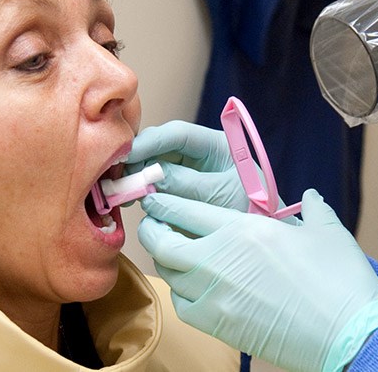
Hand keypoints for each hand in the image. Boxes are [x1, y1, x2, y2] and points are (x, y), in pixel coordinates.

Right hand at [127, 120, 287, 214]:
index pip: (177, 134)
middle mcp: (196, 156)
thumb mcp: (221, 195)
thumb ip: (187, 185)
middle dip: (137, 159)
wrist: (260, 245)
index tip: (127, 154)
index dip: (150, 141)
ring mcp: (183, 174)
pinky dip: (137, 192)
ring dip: (133, 176)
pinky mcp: (173, 195)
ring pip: (149, 166)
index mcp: (214, 146)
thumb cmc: (250, 212)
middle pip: (158, 147)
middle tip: (117, 175)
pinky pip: (150, 188)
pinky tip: (128, 200)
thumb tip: (148, 179)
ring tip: (121, 190)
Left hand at [138, 189, 377, 371]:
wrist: (348, 334)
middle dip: (153, 228)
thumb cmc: (340, 280)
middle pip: (163, 241)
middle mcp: (219, 260)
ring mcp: (214, 295)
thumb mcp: (327, 231)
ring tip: (172, 250)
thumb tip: (310, 197)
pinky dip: (180, 291)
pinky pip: (181, 303)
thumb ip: (312, 208)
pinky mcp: (216, 325)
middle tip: (155, 221)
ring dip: (165, 259)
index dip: (165, 201)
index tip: (158, 195)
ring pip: (168, 272)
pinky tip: (192, 284)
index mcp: (244, 229)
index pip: (186, 209)